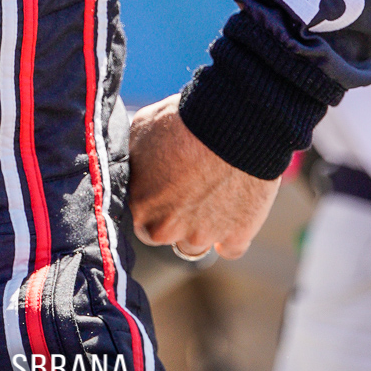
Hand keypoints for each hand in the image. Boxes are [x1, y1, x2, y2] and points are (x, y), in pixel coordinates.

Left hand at [128, 93, 279, 259]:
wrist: (229, 124)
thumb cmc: (182, 121)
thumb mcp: (142, 129)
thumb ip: (135, 160)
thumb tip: (134, 165)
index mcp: (140, 206)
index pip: (140, 220)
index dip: (153, 203)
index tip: (164, 190)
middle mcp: (167, 229)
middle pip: (166, 235)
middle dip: (174, 218)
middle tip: (187, 191)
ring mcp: (202, 236)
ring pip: (196, 245)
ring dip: (201, 228)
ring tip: (211, 198)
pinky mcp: (236, 237)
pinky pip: (230, 248)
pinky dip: (232, 234)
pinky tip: (232, 213)